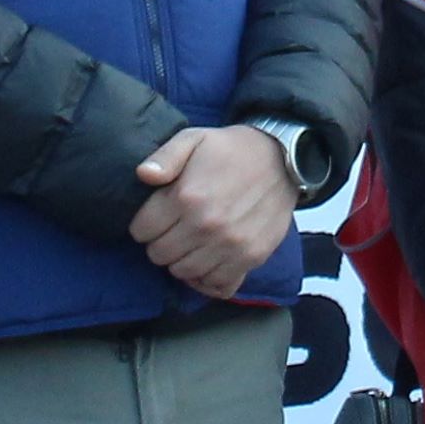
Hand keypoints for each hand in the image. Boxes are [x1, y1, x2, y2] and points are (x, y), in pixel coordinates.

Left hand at [128, 121, 299, 294]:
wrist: (282, 161)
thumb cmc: (231, 150)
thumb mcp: (193, 139)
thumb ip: (164, 157)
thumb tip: (143, 175)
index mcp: (186, 197)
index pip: (142, 230)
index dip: (143, 224)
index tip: (154, 217)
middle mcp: (206, 226)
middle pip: (159, 255)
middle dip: (159, 243)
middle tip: (171, 231)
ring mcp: (229, 245)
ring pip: (183, 273)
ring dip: (181, 260)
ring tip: (190, 243)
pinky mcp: (250, 257)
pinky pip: (217, 285)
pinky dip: (208, 277)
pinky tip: (208, 260)